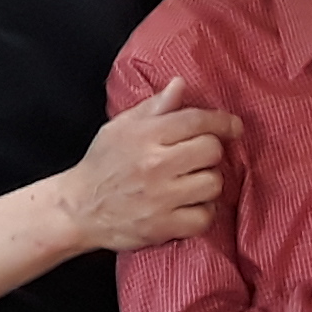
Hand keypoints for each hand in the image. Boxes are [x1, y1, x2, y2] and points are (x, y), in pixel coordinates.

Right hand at [59, 78, 239, 253]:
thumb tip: (181, 84)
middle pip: (212, 151)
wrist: (78, 209)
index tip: (233, 126)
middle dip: (210, 153)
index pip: (197, 121)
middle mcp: (155, 164)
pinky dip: (202, 213)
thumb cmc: (101, 165)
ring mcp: (160, 198)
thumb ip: (154, 106)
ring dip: (208, 183)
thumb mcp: (121, 127)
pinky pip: (205, 217)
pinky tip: (188, 206)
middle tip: (197, 158)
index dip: (223, 122)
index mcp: (145, 135)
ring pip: (213, 184)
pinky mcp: (163, 226)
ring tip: (191, 183)